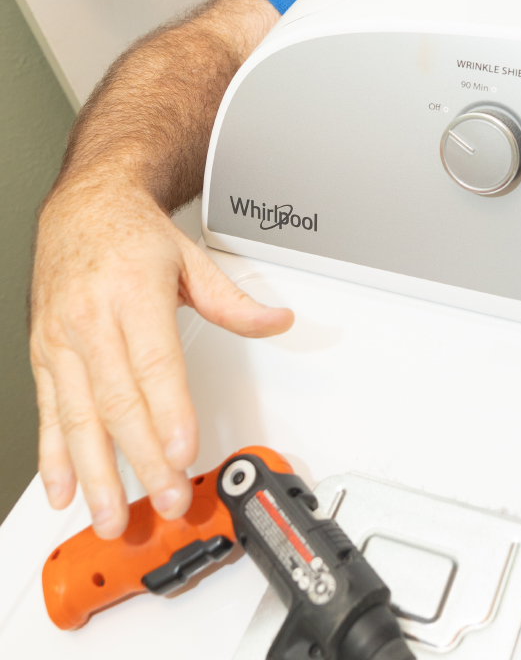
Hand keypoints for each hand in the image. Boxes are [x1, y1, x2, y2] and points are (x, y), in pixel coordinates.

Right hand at [30, 178, 292, 538]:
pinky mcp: (44, 355)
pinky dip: (54, 455)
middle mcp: (92, 321)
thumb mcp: (192, 259)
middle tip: (167, 496)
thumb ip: (233, 300)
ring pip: (78, 417)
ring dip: (96, 472)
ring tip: (113, 513)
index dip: (169, 412)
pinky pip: (47, 412)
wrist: (84, 208)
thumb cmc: (134, 236)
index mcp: (134, 294)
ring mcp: (62, 341)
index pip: (154, 364)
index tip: (183, 450)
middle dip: (143, 457)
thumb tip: (277, 320)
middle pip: (119, 401)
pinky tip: (63, 488)